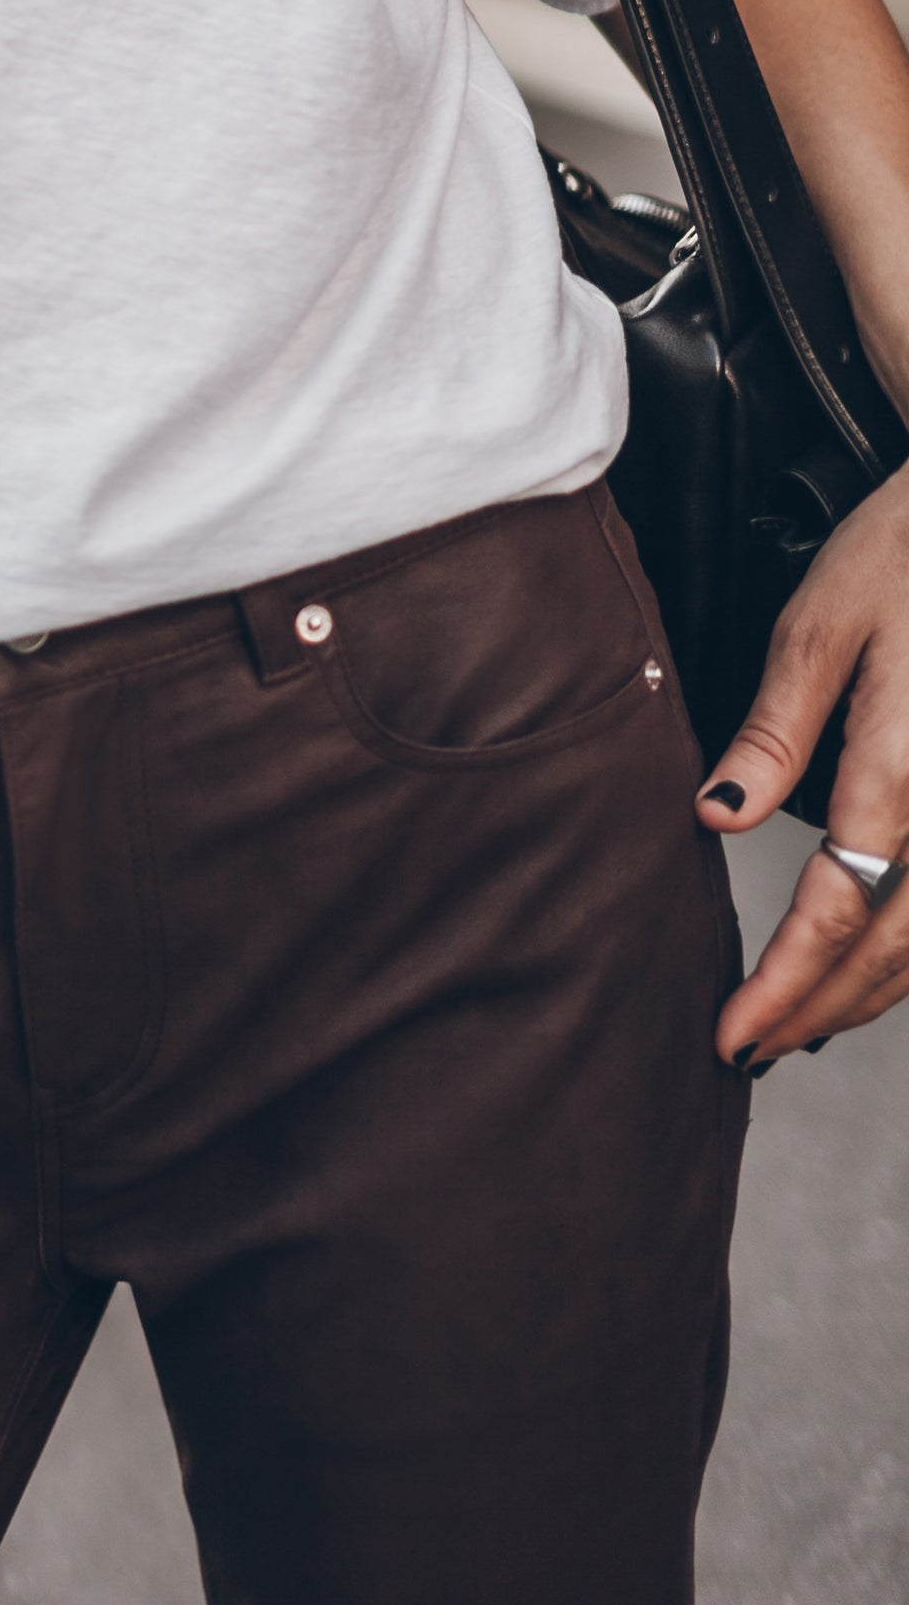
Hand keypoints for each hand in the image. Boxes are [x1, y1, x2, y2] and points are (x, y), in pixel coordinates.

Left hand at [698, 465, 908, 1065]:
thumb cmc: (905, 553)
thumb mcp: (818, 628)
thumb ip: (772, 735)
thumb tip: (715, 818)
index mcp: (906, 773)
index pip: (837, 913)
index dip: (785, 987)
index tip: (734, 1036)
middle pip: (894, 949)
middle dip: (822, 1011)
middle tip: (749, 1050)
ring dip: (871, 995)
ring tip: (800, 1027)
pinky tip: (873, 967)